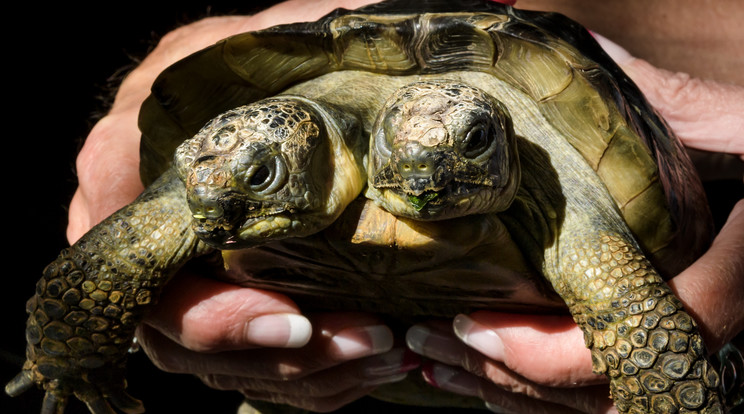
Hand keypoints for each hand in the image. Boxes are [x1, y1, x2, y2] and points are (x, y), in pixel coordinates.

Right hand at [67, 1, 421, 411]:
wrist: (283, 78)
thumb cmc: (272, 54)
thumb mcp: (272, 34)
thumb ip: (266, 49)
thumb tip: (283, 70)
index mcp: (125, 168)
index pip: (139, 276)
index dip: (210, 319)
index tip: (294, 321)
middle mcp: (140, 233)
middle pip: (181, 340)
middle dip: (278, 356)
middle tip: (366, 340)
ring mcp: (179, 273)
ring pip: (222, 364)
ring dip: (307, 374)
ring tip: (382, 349)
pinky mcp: (222, 296)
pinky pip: (252, 365)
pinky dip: (311, 376)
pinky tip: (368, 359)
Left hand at [405, 34, 743, 412]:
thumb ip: (686, 112)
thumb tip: (594, 42)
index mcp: (731, 285)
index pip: (625, 345)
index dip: (542, 352)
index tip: (468, 323)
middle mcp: (716, 342)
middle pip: (595, 392)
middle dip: (501, 373)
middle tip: (427, 343)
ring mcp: (701, 359)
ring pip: (598, 409)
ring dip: (510, 390)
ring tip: (437, 365)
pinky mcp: (681, 356)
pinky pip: (611, 402)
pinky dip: (544, 396)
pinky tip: (490, 381)